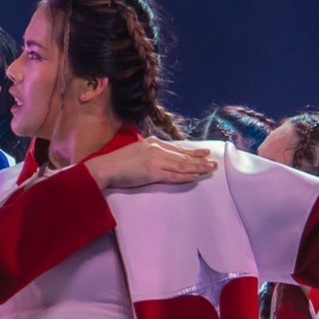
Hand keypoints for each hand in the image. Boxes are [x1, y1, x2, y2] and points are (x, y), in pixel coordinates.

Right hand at [85, 138, 219, 190]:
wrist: (105, 168)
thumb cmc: (118, 162)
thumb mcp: (137, 151)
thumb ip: (150, 152)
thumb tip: (163, 158)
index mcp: (152, 142)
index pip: (177, 148)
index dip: (192, 151)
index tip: (204, 153)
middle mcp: (156, 148)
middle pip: (183, 155)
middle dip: (199, 159)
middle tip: (213, 161)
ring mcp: (155, 160)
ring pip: (182, 165)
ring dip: (197, 167)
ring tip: (210, 168)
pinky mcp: (153, 172)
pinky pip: (174, 175)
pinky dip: (186, 176)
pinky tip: (195, 176)